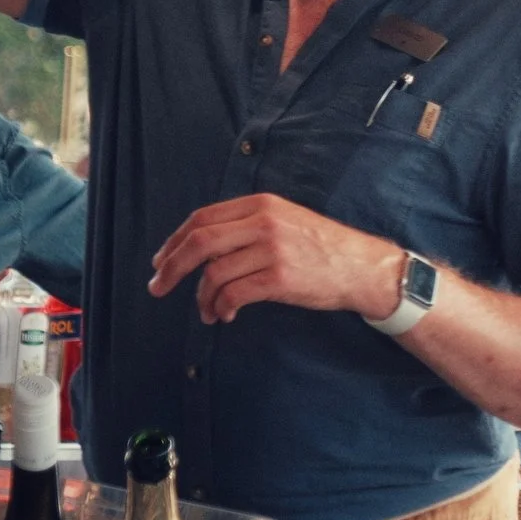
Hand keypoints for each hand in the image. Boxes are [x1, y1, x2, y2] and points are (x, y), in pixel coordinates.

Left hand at [148, 193, 400, 323]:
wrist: (362, 267)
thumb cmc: (322, 248)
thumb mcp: (285, 220)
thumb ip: (247, 226)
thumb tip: (201, 248)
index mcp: (261, 204)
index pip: (201, 218)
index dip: (174, 242)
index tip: (161, 262)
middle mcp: (264, 222)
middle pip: (199, 242)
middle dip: (171, 268)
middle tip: (158, 288)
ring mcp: (272, 249)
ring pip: (214, 274)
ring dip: (202, 298)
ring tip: (208, 312)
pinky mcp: (280, 278)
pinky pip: (234, 294)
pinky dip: (222, 308)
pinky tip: (226, 315)